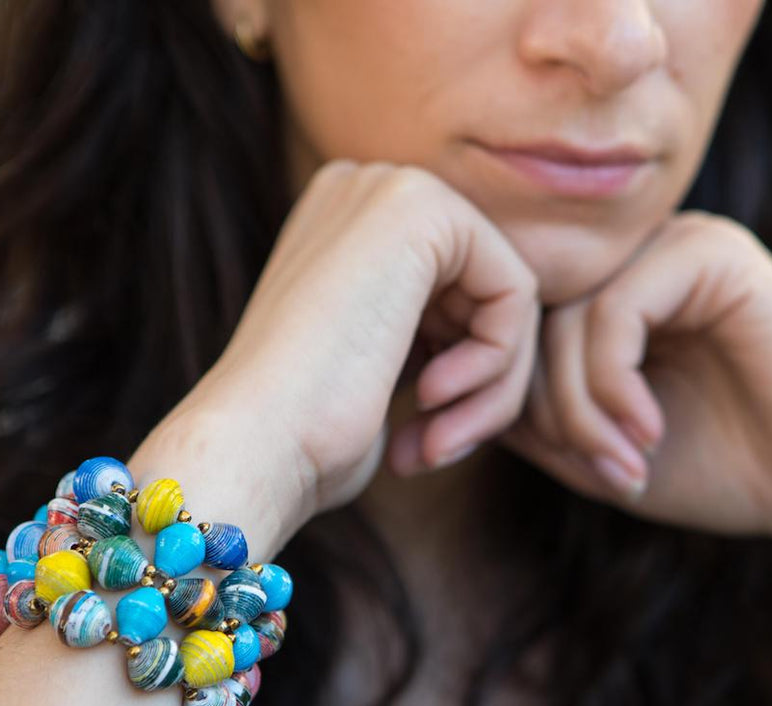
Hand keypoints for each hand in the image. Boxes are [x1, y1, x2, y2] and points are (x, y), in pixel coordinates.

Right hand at [142, 160, 542, 561]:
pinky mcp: (424, 208)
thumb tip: (491, 333)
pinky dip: (496, 367)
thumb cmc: (303, 437)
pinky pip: (517, 292)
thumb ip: (425, 332)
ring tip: (436, 444)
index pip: (458, 297)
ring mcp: (390, 190)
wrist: (254, 445)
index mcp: (343, 226)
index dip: (458, 377)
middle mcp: (364, 191)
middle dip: (482, 385)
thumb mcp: (373, 371)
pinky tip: (431, 401)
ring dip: (489, 391)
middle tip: (437, 449)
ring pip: (508, 298)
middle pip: (487, 293)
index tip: (425, 441)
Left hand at [476, 210, 771, 555]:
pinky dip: (612, 383)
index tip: (453, 456)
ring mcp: (675, 247)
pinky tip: (646, 432)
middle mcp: (635, 260)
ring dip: (577, 407)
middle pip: (526, 319)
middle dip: (532, 406)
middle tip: (587, 469)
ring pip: (563, 317)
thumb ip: (527, 418)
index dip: (482, 392)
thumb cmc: (726, 470)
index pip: (507, 328)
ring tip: (620, 466)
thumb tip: (436, 404)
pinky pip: (614, 310)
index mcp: (607, 296)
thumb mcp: (594, 451)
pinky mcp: (713, 255)